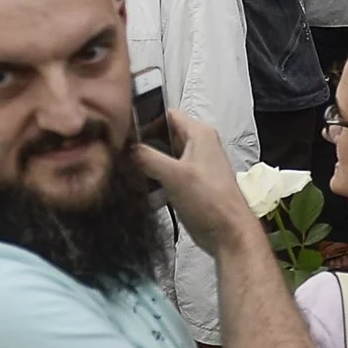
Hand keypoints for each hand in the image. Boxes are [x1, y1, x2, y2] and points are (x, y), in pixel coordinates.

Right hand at [130, 105, 259, 252]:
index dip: (144, 119)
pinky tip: (139, 189)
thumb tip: (126, 148)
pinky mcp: (189, 184)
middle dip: (141, 145)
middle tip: (119, 153)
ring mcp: (193, 166)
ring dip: (145, 165)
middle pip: (161, 136)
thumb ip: (147, 157)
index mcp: (199, 134)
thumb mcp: (174, 175)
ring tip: (125, 171)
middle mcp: (198, 146)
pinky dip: (153, 181)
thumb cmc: (212, 202)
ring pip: (161, 157)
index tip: (122, 129)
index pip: (166, 114)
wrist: (228, 234)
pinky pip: (165, 175)